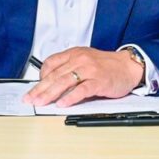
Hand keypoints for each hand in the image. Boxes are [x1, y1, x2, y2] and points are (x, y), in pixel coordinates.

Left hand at [23, 47, 142, 106]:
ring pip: (64, 82)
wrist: (128, 66)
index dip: (40, 77)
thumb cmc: (106, 65)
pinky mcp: (99, 81)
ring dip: (50, 94)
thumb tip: (51, 84)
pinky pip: (81, 89)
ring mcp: (89, 70)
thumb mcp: (84, 60)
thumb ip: (69, 68)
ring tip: (41, 102)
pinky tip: (62, 104)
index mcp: (74, 54)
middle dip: (39, 89)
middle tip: (30, 99)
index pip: (51, 64)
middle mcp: (80, 60)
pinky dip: (70, 97)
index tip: (33, 89)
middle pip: (54, 75)